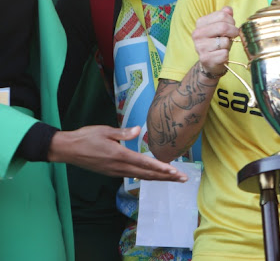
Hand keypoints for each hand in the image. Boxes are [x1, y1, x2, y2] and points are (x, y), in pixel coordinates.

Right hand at [48, 125, 186, 180]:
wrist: (67, 149)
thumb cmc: (86, 137)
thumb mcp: (104, 130)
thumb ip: (122, 132)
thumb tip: (137, 130)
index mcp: (119, 155)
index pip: (144, 163)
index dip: (160, 168)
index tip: (174, 171)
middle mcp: (119, 167)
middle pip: (147, 174)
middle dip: (166, 177)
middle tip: (183, 178)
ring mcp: (116, 172)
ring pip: (142, 177)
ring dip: (159, 178)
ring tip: (174, 178)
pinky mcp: (113, 172)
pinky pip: (134, 176)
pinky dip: (147, 177)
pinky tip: (155, 176)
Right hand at [192, 6, 238, 76]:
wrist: (211, 62)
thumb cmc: (218, 42)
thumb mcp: (221, 26)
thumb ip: (225, 16)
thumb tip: (228, 9)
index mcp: (200, 22)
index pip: (222, 15)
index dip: (231, 21)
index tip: (231, 27)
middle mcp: (197, 34)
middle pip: (223, 27)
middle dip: (233, 32)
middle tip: (232, 36)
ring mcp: (200, 47)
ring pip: (225, 41)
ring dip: (229, 45)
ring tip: (223, 47)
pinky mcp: (205, 59)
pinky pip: (224, 53)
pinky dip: (226, 55)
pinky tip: (220, 55)